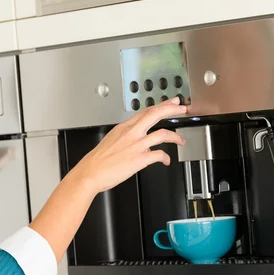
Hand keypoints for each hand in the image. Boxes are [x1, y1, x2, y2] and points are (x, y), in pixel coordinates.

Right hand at [69, 97, 186, 193]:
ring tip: (181, 139)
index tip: (171, 102)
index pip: (146, 111)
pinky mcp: (140, 159)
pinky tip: (166, 160)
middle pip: (155, 115)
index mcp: (124, 127)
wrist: (91, 172)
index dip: (161, 106)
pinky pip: (159, 155)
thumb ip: (127, 136)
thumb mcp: (112, 139)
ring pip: (162, 134)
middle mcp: (132, 133)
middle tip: (182, 108)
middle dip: (171, 109)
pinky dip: (166, 157)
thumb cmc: (99, 159)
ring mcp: (137, 145)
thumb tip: (138, 140)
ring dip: (175, 136)